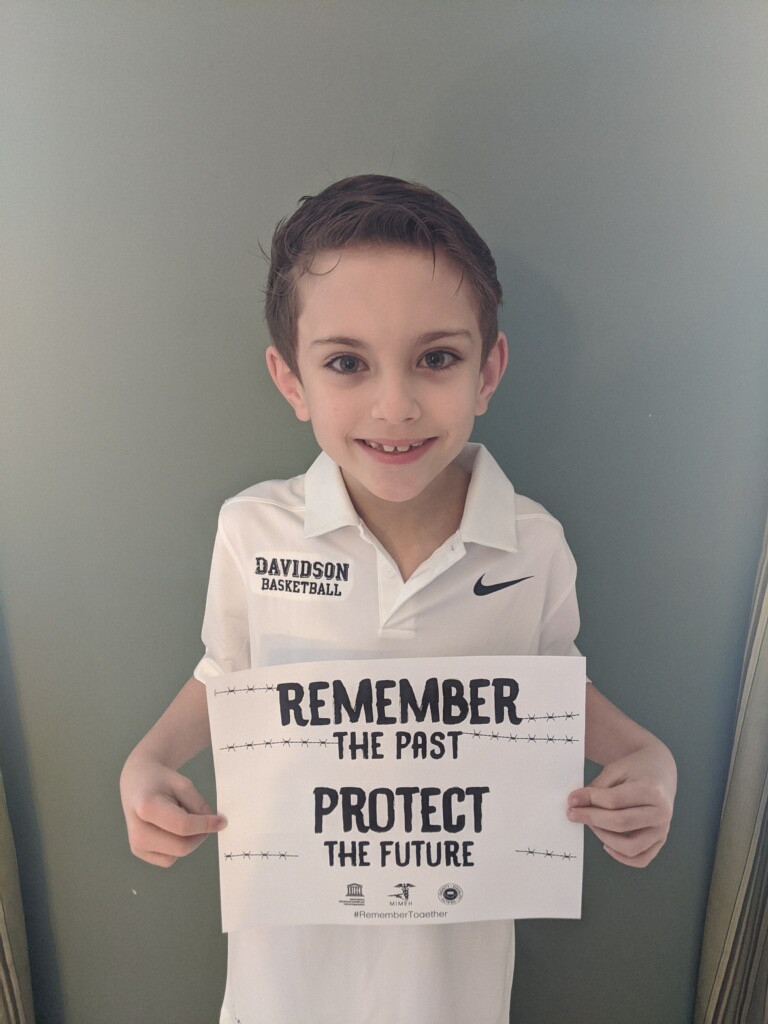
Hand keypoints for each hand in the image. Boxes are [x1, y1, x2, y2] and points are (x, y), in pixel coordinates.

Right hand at [120, 754, 226, 867]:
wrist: (137, 783)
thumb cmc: (161, 781)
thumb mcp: (183, 784)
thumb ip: (199, 805)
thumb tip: (216, 825)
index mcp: (147, 807)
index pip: (183, 826)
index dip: (206, 825)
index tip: (222, 821)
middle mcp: (138, 831)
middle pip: (181, 846)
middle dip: (200, 835)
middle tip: (207, 821)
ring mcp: (136, 845)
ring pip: (177, 855)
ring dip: (189, 841)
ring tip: (181, 818)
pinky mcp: (138, 852)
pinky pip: (169, 859)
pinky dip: (178, 847)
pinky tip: (172, 829)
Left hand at [566, 741, 675, 867]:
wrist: (660, 769)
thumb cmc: (636, 768)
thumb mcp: (616, 769)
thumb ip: (597, 788)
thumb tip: (575, 804)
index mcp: (652, 790)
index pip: (614, 801)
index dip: (589, 800)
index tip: (571, 799)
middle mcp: (662, 813)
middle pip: (620, 824)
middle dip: (591, 819)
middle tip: (573, 813)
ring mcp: (663, 829)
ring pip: (630, 847)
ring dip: (604, 838)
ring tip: (592, 824)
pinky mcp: (661, 840)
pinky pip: (641, 859)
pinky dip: (621, 857)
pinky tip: (606, 844)